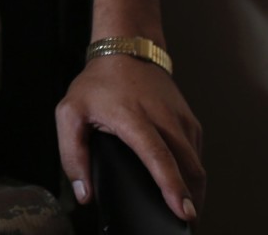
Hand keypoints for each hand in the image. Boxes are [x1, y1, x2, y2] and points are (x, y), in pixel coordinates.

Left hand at [56, 54, 205, 223]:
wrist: (126, 50)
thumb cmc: (97, 84)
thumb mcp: (70, 113)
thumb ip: (72, 155)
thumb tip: (84, 194)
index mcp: (133, 117)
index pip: (158, 156)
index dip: (172, 186)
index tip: (183, 211)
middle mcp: (163, 118)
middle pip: (188, 166)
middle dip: (191, 200)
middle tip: (182, 224)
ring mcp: (181, 119)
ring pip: (197, 163)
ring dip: (194, 190)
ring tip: (183, 211)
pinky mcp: (190, 121)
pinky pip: (197, 154)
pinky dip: (193, 174)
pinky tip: (182, 186)